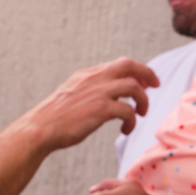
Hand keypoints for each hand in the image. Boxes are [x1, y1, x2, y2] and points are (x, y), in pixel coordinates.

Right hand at [26, 58, 157, 152]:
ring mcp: (97, 93)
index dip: (138, 71)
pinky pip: (128, 111)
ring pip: (134, 87)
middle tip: (155, 87)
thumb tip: (115, 93)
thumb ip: (93, 90)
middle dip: (148, 74)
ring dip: (143, 102)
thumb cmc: (56, 118)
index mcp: (87, 75)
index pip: (120, 64)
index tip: (146, 83)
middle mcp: (93, 79)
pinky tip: (126, 130)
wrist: (40, 129)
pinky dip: (132, 121)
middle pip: (129, 66)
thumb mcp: (74, 94)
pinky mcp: (99, 109)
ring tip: (141, 114)